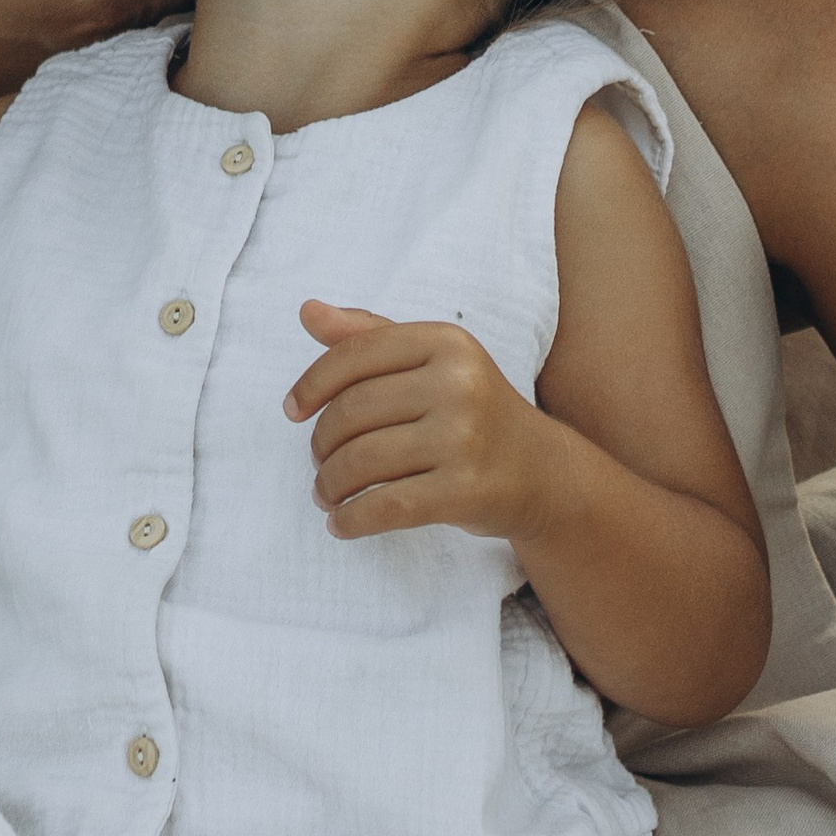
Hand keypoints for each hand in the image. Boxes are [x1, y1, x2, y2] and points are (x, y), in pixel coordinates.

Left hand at [285, 302, 553, 542]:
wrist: (543, 472)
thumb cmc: (472, 410)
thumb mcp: (431, 360)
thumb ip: (369, 334)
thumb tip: (307, 311)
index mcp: (445, 341)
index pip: (355, 355)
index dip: (312, 384)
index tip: (292, 411)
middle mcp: (457, 383)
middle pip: (353, 411)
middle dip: (322, 443)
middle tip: (318, 462)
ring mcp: (464, 438)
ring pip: (363, 461)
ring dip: (329, 484)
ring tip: (325, 493)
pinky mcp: (467, 491)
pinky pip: (387, 507)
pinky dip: (352, 519)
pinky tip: (341, 524)